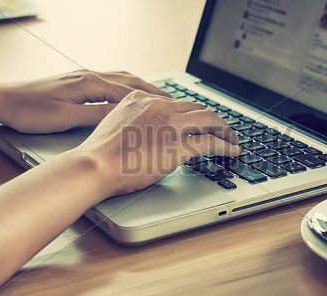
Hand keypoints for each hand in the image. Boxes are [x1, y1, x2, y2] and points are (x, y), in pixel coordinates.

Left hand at [0, 69, 169, 132]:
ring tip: (161, 98)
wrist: (4, 100)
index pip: (130, 91)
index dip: (153, 100)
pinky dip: (129, 87)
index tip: (171, 107)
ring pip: (124, 79)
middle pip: (131, 81)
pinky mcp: (80, 81)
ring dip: (144, 87)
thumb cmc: (31, 111)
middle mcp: (91, 76)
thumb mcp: (66, 117)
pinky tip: (133, 93)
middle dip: (155, 92)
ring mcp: (86, 76)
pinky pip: (113, 81)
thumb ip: (97, 114)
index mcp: (90, 84)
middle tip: (175, 102)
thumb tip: (125, 113)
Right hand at [75, 90, 240, 196]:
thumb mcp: (116, 123)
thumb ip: (136, 121)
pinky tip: (232, 151)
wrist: (95, 165)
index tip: (199, 121)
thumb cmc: (100, 152)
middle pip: (197, 107)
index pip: (177, 102)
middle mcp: (160, 106)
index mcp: (143, 99)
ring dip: (225, 130)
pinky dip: (226, 146)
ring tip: (232, 138)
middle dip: (213, 118)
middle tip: (221, 128)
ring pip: (209, 120)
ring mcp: (171, 125)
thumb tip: (149, 131)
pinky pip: (211, 142)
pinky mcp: (178, 145)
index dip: (193, 113)